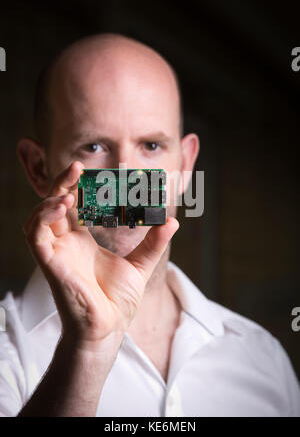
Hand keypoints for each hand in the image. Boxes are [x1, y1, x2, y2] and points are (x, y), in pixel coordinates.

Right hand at [22, 161, 178, 350]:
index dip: (79, 186)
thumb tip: (172, 221)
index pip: (75, 205)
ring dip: (50, 198)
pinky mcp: (49, 262)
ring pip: (40, 216)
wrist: (108, 329)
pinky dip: (43, 217)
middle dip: (63, 183)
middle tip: (77, 167)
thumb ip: (154, 242)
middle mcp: (66, 242)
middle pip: (55, 204)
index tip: (94, 172)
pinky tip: (60, 206)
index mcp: (82, 240)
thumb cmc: (117, 301)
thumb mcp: (141, 264)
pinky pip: (36, 234)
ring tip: (69, 189)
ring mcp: (56, 252)